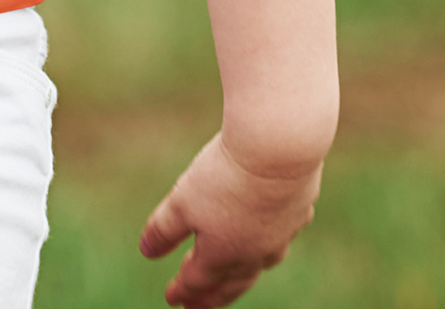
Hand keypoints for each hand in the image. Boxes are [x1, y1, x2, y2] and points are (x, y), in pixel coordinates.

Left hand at [139, 132, 322, 307]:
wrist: (277, 151)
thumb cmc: (224, 178)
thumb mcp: (182, 203)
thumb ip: (163, 230)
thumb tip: (147, 251)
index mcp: (222, 254)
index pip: (198, 281)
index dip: (182, 290)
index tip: (172, 299)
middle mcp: (254, 253)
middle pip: (231, 284)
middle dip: (212, 296)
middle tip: (198, 306)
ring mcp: (280, 235)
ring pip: (259, 265)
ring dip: (241, 276)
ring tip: (233, 279)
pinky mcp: (298, 212)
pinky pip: (281, 238)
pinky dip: (269, 245)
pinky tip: (268, 239)